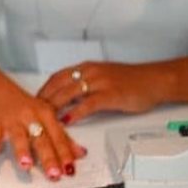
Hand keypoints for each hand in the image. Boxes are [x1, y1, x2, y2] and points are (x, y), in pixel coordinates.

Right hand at [0, 69, 86, 179]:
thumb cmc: (23, 106)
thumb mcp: (45, 117)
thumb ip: (62, 137)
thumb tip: (80, 154)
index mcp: (46, 114)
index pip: (58, 137)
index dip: (64, 154)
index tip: (69, 169)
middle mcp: (30, 116)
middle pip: (41, 139)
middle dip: (48, 157)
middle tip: (54, 173)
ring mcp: (12, 119)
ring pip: (18, 136)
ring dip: (22, 150)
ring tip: (26, 164)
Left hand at [38, 61, 168, 123]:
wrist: (154, 80)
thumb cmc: (131, 81)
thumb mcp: (102, 78)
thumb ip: (85, 85)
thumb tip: (67, 98)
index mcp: (86, 67)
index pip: (57, 77)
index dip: (44, 89)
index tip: (33, 100)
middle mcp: (90, 72)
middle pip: (59, 84)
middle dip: (44, 99)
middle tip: (33, 112)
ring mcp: (100, 82)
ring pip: (69, 93)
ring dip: (54, 106)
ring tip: (44, 118)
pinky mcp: (111, 95)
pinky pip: (88, 104)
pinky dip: (75, 112)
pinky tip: (67, 120)